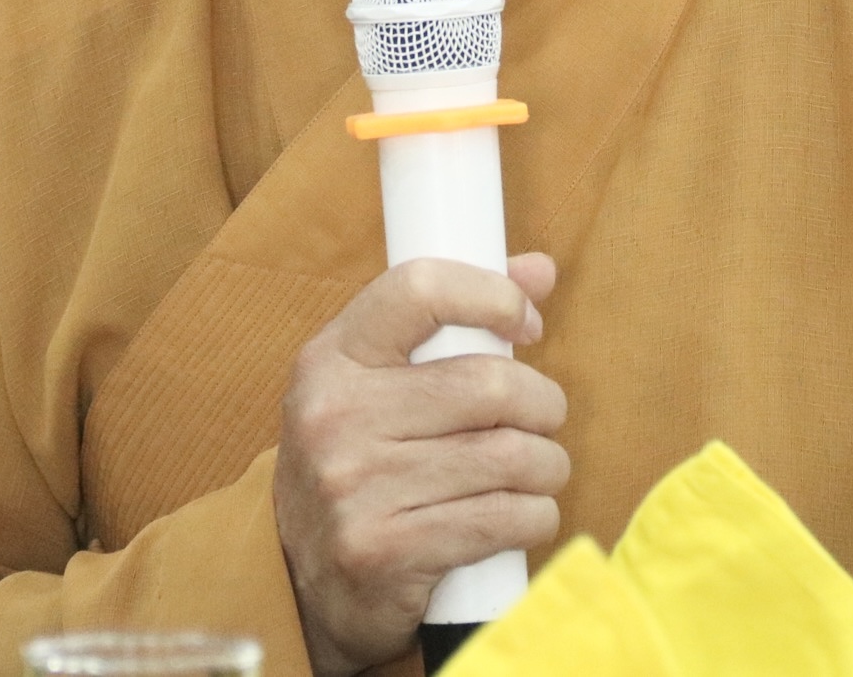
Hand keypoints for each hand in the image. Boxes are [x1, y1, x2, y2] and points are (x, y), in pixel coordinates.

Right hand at [275, 253, 565, 676]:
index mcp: (331, 359)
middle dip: (542, 403)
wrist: (305, 581)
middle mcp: (334, 417)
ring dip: (547, 466)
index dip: (491, 295)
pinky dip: (535, 516)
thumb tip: (539, 271)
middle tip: (544, 418)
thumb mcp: (381, 384)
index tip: (526, 323)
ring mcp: (353, 488)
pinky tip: (526, 515)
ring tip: (540, 470)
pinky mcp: (383, 552)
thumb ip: (452, 321)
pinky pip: (502, 519)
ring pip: (507, 457)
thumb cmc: (360, 464)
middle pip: (488, 385)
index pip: (419, 291)